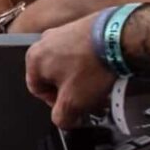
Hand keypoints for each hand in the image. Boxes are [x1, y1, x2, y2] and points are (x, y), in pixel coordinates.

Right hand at [25, 12, 115, 128]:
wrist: (115, 39)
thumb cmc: (90, 66)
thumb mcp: (73, 102)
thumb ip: (61, 117)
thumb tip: (61, 120)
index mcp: (34, 60)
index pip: (37, 90)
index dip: (56, 104)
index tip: (72, 108)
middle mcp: (43, 43)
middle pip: (53, 78)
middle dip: (71, 92)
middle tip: (88, 99)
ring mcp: (60, 33)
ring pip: (66, 65)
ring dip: (80, 79)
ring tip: (98, 86)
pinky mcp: (77, 29)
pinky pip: (78, 52)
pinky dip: (87, 64)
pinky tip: (101, 70)